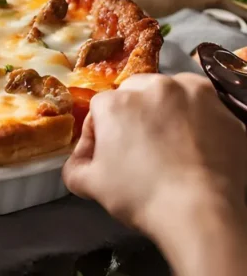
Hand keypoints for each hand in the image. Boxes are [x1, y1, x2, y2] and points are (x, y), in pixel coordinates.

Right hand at [62, 73, 246, 275]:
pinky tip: (197, 145)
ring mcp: (195, 96)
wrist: (201, 213)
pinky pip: (206, 109)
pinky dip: (200, 121)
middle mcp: (155, 87)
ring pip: (173, 91)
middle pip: (136, 91)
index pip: (100, 108)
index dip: (100, 132)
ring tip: (170, 139)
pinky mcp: (226, 112)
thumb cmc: (141, 197)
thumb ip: (75, 166)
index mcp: (116, 102)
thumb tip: (80, 160)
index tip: (106, 154)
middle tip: (140, 144)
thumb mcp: (90, 186)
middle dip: (134, 112)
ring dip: (167, 107)